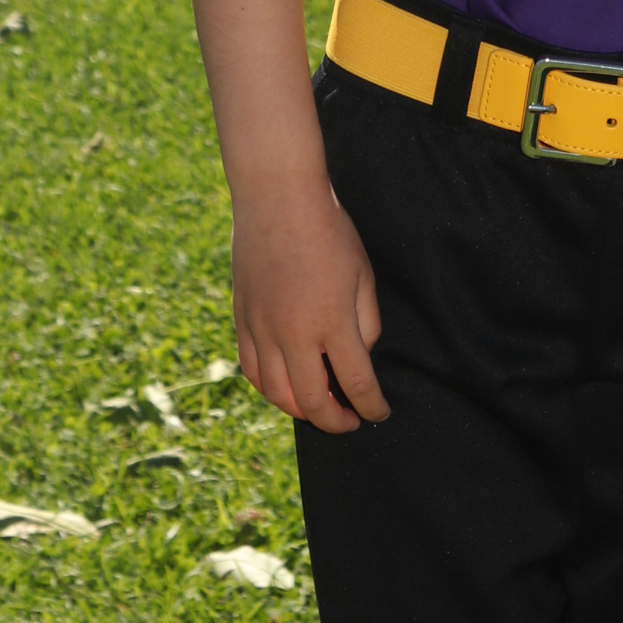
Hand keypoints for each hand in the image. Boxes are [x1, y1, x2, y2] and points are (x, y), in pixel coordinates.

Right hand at [231, 176, 389, 433]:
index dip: (371, 405)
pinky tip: (284, 388)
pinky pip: (252, 371)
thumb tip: (360, 354)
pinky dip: (269, 390)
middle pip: (312, 402)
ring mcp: (263, 331)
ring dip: (300, 410)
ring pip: (277, 394)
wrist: (278, 201)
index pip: (356, 382)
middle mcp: (294, 335)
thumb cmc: (329, 232)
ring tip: (318, 408)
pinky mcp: (243, 322)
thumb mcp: (363, 273)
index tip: (379, 414)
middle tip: (349, 421)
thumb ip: (366, 322)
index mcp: (332, 322)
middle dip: (334, 420)